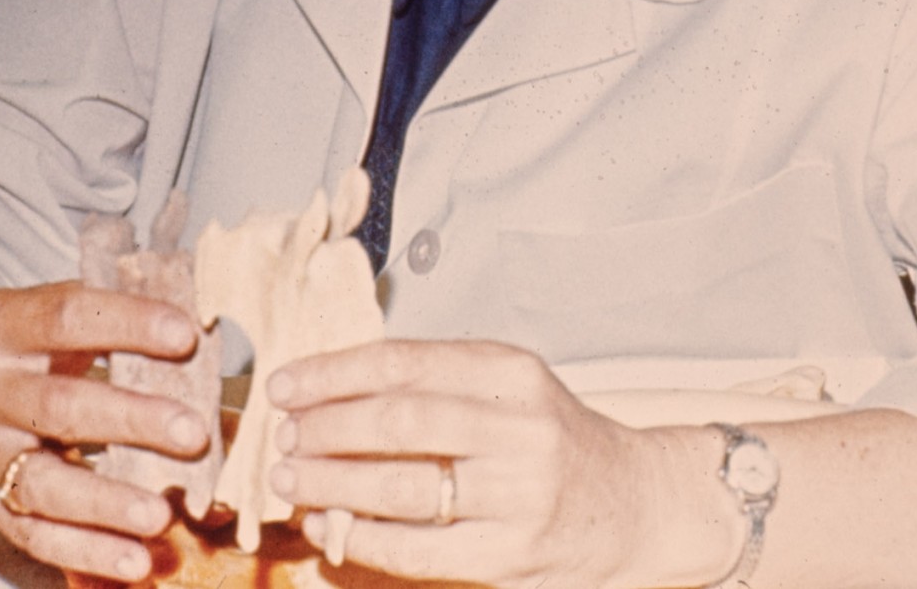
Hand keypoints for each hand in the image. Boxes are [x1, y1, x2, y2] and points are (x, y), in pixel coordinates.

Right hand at [0, 268, 210, 581]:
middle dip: (130, 420)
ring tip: (161, 515)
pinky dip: (84, 551)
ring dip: (105, 503)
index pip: (64, 316)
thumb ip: (109, 321)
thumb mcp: (42, 312)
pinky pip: (30, 533)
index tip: (186, 333)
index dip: (127, 323)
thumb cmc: (11, 339)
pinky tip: (134, 560)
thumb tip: (201, 333)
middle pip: (56, 407)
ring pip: (39, 482)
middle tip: (194, 432)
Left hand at [264, 340, 739, 588]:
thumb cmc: (555, 442)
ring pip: (400, 487)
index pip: (406, 362)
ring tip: (291, 477)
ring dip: (331, 482)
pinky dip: (361, 537)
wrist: (634, 505)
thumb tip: (330, 391)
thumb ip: (437, 383)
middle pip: (399, 420)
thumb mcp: (511, 389)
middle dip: (325, 427)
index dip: (334, 372)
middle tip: (282, 434)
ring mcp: (517, 494)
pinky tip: (331, 526)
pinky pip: (416, 548)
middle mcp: (520, 428)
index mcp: (513, 374)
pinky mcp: (510, 553)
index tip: (287, 384)